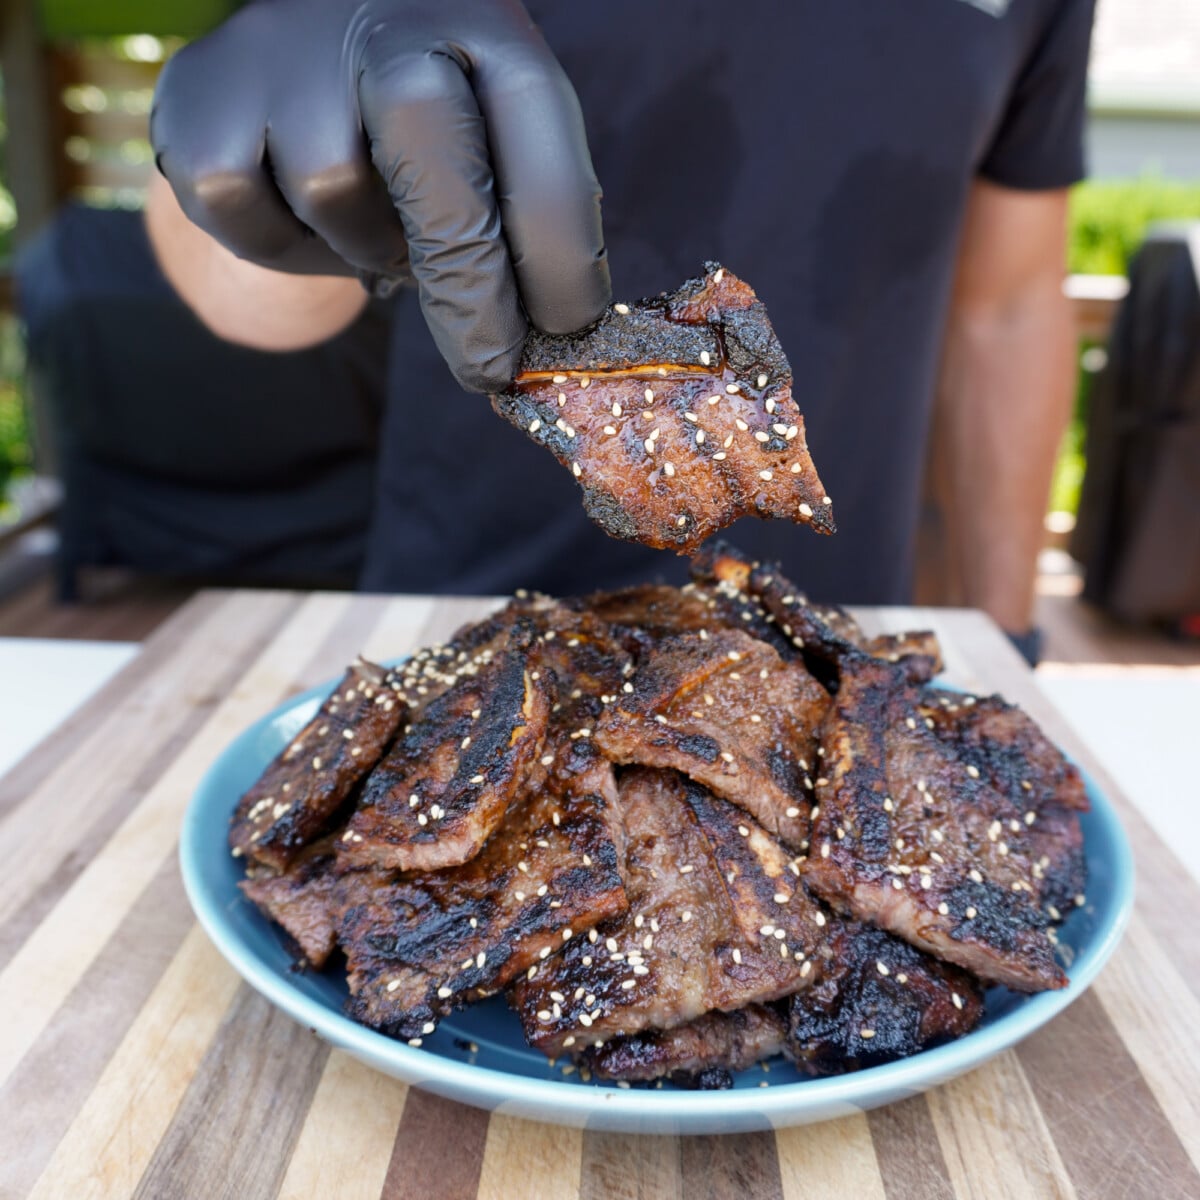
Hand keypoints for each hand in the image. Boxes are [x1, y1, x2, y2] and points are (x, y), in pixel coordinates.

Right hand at [151, 0, 609, 390]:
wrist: (293, 44)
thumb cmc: (415, 121)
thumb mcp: (485, 139)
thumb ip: (516, 220)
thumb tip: (545, 341)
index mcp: (483, 30)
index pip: (538, 143)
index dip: (559, 255)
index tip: (565, 332)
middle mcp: (386, 25)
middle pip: (440, 174)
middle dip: (472, 289)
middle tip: (489, 365)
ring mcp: (288, 50)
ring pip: (334, 196)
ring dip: (361, 242)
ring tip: (367, 216)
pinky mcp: (203, 92)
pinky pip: (245, 211)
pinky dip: (279, 239)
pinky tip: (295, 204)